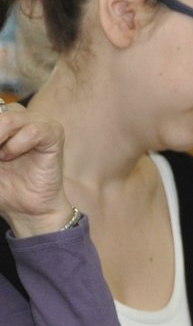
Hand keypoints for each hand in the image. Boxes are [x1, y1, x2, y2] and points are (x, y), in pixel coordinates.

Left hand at [0, 103, 73, 236]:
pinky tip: (11, 157)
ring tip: (0, 157)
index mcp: (2, 121)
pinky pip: (33, 131)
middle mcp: (20, 117)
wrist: (25, 209)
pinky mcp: (53, 136)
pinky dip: (17, 145)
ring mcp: (39, 124)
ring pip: (9, 117)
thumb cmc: (3, 186)